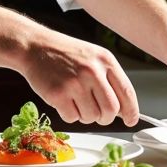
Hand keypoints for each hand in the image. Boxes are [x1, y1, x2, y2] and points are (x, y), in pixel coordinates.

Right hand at [18, 32, 138, 126]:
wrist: (35, 46)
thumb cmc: (65, 53)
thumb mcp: (93, 57)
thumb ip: (109, 79)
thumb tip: (122, 108)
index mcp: (105, 60)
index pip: (127, 92)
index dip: (131, 111)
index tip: (131, 120)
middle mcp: (92, 71)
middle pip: (111, 110)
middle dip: (106, 118)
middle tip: (98, 114)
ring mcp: (75, 83)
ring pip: (91, 117)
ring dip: (85, 115)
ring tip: (75, 99)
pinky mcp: (58, 94)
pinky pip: (72, 118)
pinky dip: (69, 114)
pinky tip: (64, 100)